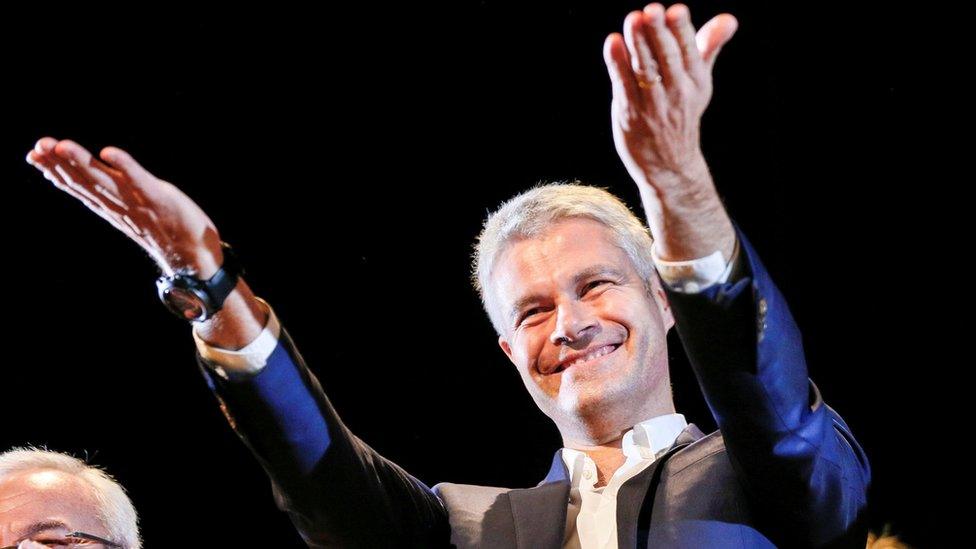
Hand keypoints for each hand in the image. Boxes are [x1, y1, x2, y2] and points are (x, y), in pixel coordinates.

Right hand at [26, 137, 223, 277]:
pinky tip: (109, 152)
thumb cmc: (166, 233)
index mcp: (113, 208)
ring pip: (105, 181)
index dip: (55, 171)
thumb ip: (114, 199)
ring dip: (83, 163)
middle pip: (86, 183)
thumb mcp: (134, 214)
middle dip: (60, 165)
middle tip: (36, 147)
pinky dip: (125, 166)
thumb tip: (93, 187)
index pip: (79, 187)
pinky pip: (140, 181)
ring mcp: (140, 204)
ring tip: (61, 145)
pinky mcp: (161, 199)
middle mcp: (121, 206)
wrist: (196, 260)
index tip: (32, 155)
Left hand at [603, 3, 735, 195]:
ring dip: (638, 44)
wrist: (669, 165)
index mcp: (696, 81)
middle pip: (667, 58)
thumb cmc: (682, 113)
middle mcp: (678, 93)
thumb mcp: (699, 83)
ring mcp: (653, 105)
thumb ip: (708, 47)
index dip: (682, 31)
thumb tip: (729, 19)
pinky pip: (624, 85)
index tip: (676, 10)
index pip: (690, 51)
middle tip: (651, 10)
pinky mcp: (631, 114)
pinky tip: (612, 43)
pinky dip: (617, 64)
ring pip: (646, 70)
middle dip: (659, 34)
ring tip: (632, 19)